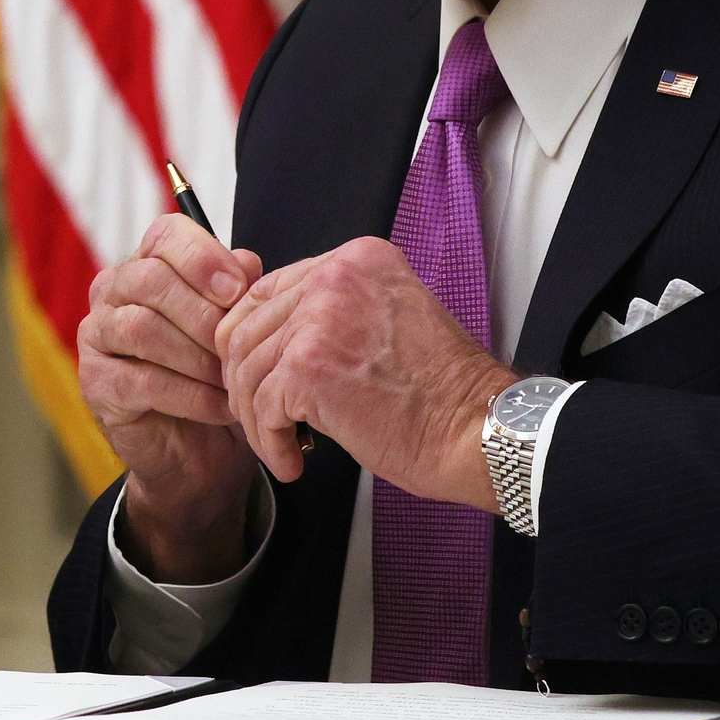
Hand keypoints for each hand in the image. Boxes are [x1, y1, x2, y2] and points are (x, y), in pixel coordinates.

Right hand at [75, 211, 263, 582]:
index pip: (166, 235)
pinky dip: (190, 395)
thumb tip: (247, 263)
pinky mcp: (96, 383)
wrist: (203, 452)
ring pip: (141, 329)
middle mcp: (113, 291)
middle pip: (149, 279)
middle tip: (236, 345)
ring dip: (197, 357)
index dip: (202, 256)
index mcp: (149, 263)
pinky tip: (220, 407)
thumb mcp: (239, 330)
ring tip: (231, 381)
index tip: (239, 288)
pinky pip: (142, 381)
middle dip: (202, 313)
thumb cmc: (219, 377)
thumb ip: (240, 291)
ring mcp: (97, 336)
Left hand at [214, 237, 501, 507]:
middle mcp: (335, 276)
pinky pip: (261, 407)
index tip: (258, 379)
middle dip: (245, 381)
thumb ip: (336, 314)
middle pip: (246, 327)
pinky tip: (292, 460)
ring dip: (256, 418)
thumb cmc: (440, 392)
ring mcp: (319, 318)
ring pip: (247, 369)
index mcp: (357, 259)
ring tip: (280, 445)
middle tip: (261, 418)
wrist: (474, 428)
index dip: (252, 342)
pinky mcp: (308, 366)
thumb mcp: (387, 321)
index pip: (268, 291)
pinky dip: (269, 441)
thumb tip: (278, 339)